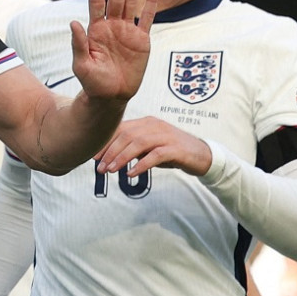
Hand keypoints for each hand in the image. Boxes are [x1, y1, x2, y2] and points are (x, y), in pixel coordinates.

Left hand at [70, 0, 157, 104]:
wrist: (111, 97)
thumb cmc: (92, 82)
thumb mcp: (82, 65)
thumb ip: (78, 44)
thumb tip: (73, 22)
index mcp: (95, 29)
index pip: (96, 0)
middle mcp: (111, 26)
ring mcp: (127, 31)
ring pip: (130, 1)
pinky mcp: (142, 40)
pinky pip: (147, 17)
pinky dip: (150, 2)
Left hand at [94, 117, 212, 177]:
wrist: (202, 155)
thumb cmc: (172, 151)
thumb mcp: (150, 147)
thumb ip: (133, 147)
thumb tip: (108, 157)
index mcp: (146, 122)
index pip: (121, 129)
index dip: (105, 142)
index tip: (94, 156)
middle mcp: (154, 125)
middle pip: (127, 136)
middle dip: (110, 152)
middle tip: (100, 167)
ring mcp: (165, 136)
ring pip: (138, 144)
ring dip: (122, 158)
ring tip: (111, 170)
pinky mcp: (175, 149)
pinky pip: (155, 155)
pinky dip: (141, 164)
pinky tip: (131, 173)